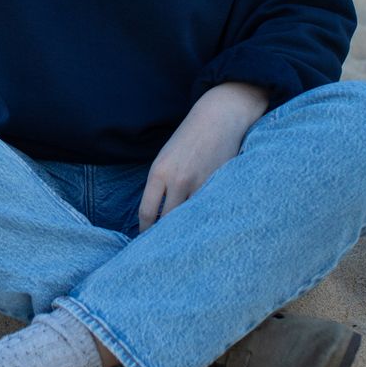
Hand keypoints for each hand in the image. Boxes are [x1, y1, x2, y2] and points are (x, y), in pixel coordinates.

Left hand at [137, 82, 269, 233]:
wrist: (219, 118)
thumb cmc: (189, 138)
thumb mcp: (166, 158)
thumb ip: (160, 185)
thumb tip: (157, 216)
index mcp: (159, 172)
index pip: (147, 213)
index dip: (145, 231)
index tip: (146, 240)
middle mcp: (178, 181)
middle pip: (167, 221)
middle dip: (164, 236)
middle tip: (164, 249)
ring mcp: (200, 184)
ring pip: (189, 220)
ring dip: (186, 231)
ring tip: (185, 243)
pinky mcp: (219, 185)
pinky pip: (209, 210)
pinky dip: (206, 220)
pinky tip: (206, 227)